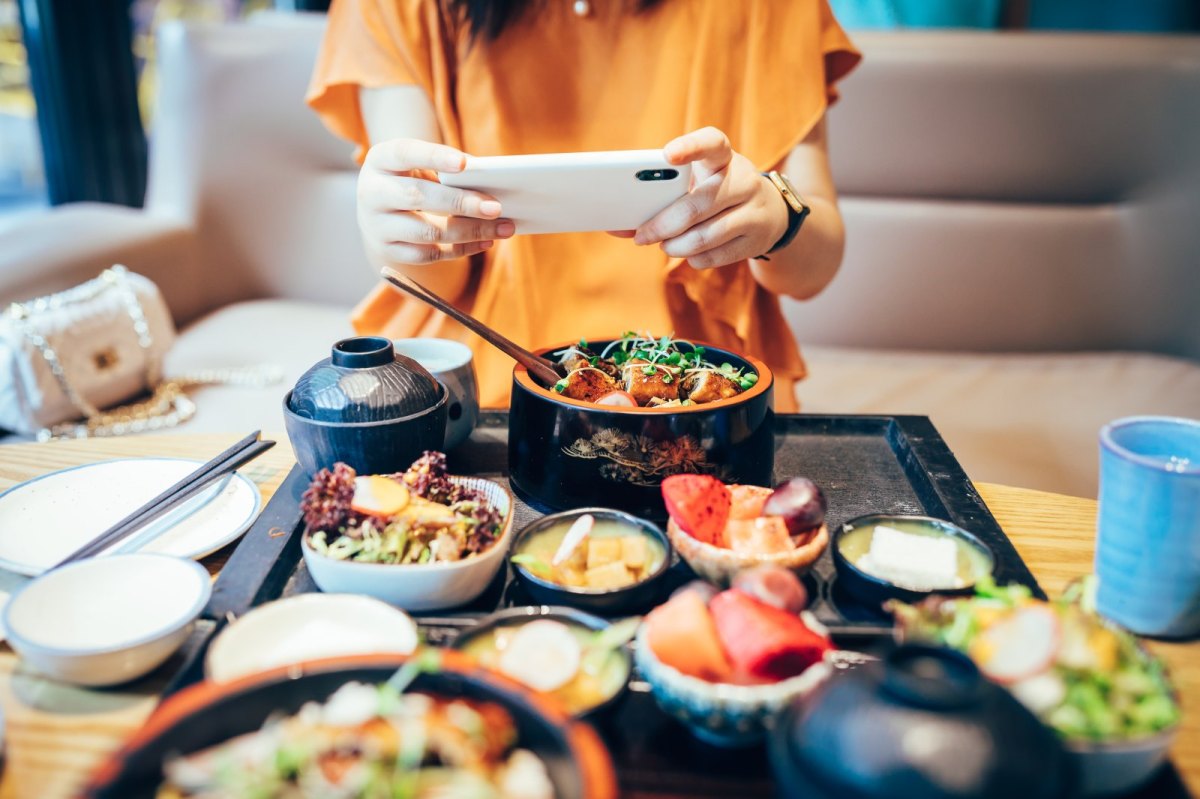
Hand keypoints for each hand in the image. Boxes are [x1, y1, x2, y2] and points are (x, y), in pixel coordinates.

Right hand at [357, 138, 514, 264]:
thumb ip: (447, 168)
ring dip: (470, 231)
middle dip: (461, 203)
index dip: (434, 157)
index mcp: (380, 160)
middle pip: (418, 197)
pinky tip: (486, 242)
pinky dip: (461, 249)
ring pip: (427, 231)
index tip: (465, 165)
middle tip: (496, 207)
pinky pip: (428, 254)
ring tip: (503, 228)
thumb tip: (489, 181)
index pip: (404, 153)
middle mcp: (371, 192)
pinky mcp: (388, 251)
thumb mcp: (420, 164)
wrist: (380, 209)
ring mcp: (377, 225)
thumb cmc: (410, 178)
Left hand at [632, 127, 788, 267]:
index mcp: (724, 157)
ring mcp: (755, 212)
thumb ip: (663, 196)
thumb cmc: (717, 191)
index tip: (667, 154)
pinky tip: (687, 252)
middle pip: (697, 206)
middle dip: (662, 225)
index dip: (690, 146)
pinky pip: (715, 256)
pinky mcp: (756, 241)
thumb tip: (618, 227)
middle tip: (642, 236)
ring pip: (704, 236)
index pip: (711, 143)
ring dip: (675, 246)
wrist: (770, 211)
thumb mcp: (698, 181)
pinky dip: (693, 258)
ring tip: (664, 245)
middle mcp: (744, 180)